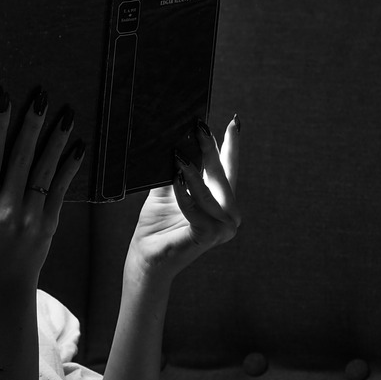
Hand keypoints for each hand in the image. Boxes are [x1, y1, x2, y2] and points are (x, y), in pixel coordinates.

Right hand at [0, 89, 83, 288]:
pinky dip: (69, 166)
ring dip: (56, 138)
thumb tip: (3, 140)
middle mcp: (4, 210)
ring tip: (66, 114)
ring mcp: (29, 218)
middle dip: (31, 123)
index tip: (5, 99)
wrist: (2, 283)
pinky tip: (78, 147)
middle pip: (20, 157)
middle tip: (41, 96)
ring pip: (44, 169)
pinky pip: (60, 189)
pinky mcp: (49, 224)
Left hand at [127, 117, 241, 284]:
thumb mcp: (168, 189)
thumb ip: (179, 167)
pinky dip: (184, 192)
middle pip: (220, 174)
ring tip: (178, 154)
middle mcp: (228, 214)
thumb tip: (178, 136)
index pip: (228, 169)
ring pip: (208, 189)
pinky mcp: (210, 234)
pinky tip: (175, 178)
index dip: (231, 144)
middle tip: (199, 125)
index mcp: (220, 201)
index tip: (234, 121)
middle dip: (210, 147)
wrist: (146, 258)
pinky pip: (195, 206)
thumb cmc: (156, 225)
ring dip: (192, 170)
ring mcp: (223, 227)